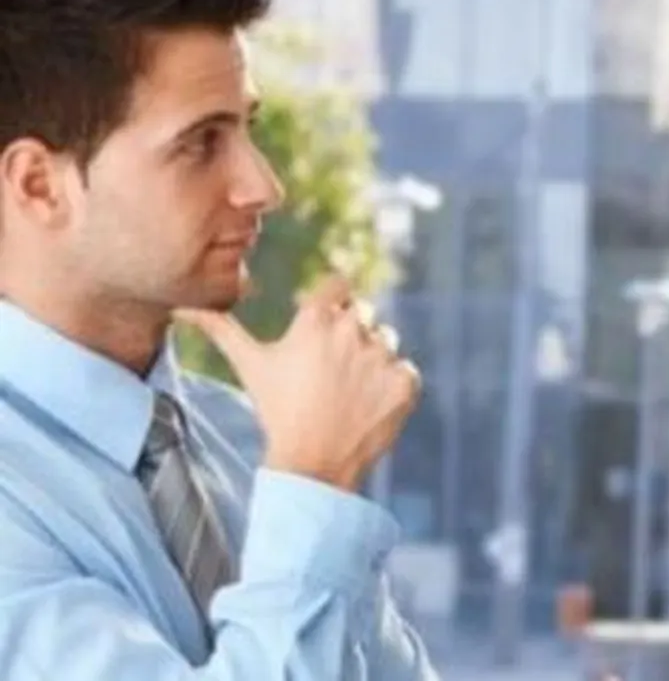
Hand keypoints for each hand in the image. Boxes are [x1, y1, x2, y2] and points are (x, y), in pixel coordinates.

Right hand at [174, 276, 421, 492]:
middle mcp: (352, 331)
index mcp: (316, 319)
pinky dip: (392, 385)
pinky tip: (367, 404)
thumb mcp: (249, 366)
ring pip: (386, 339)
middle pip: (362, 313)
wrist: (312, 464)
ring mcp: (382, 357)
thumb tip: (181, 305)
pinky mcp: (405, 382)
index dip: (330, 303)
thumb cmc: (276, 410)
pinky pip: (405, 370)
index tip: (323, 325)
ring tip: (347, 389)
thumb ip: (220, 329)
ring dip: (373, 357)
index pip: (336, 285)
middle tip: (330, 369)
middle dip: (350, 332)